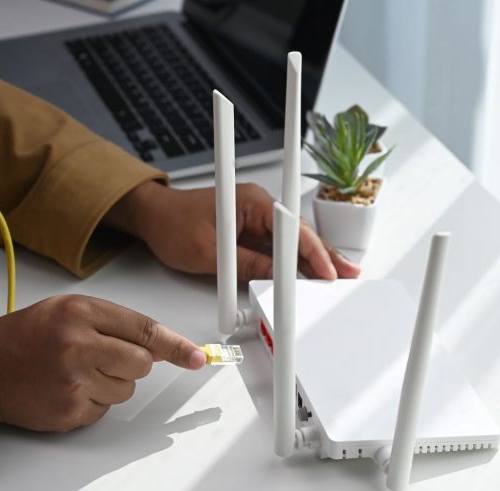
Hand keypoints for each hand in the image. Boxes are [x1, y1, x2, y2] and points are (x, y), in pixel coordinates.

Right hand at [0, 295, 205, 430]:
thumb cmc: (24, 337)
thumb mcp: (66, 310)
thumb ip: (111, 322)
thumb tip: (157, 345)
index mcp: (80, 313)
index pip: (144, 330)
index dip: (175, 345)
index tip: (197, 357)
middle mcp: (79, 345)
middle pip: (141, 363)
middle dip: (132, 364)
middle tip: (101, 358)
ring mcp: (74, 381)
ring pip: (126, 390)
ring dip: (110, 384)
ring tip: (76, 373)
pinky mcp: (69, 411)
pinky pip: (104, 410)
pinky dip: (92, 402)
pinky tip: (66, 390)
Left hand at [105, 181, 360, 280]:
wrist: (151, 217)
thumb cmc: (171, 225)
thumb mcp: (210, 254)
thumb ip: (247, 265)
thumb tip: (277, 279)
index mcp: (251, 201)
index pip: (292, 229)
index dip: (313, 253)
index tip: (327, 272)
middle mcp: (258, 205)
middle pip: (298, 234)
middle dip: (324, 255)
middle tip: (349, 274)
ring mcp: (255, 217)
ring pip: (290, 241)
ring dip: (311, 259)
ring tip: (337, 277)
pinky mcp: (249, 228)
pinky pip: (276, 246)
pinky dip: (292, 260)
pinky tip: (308, 273)